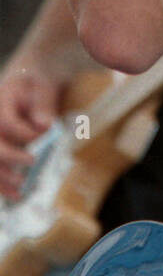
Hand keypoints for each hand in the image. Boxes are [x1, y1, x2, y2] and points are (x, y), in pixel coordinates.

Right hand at [0, 67, 61, 199]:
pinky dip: (1, 183)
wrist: (28, 81)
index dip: (25, 133)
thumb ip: (44, 105)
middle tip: (31, 163)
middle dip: (8, 157)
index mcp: (1, 102)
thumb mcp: (44, 87)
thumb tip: (45, 126)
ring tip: (20, 190)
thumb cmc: (36, 84)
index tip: (44, 136)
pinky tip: (14, 194)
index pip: (7, 122)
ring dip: (2, 177)